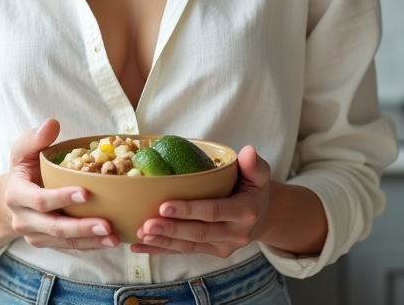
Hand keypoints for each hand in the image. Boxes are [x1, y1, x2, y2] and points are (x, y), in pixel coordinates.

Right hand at [3, 118, 119, 249]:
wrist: (13, 199)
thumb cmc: (24, 170)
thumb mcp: (22, 151)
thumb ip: (34, 138)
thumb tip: (52, 124)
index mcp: (16, 196)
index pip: (40, 200)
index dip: (62, 198)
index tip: (86, 193)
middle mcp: (24, 220)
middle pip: (54, 227)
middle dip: (81, 227)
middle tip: (107, 225)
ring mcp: (35, 235)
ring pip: (64, 241)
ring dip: (90, 240)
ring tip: (114, 238)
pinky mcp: (48, 243)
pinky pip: (69, 247)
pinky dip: (90, 245)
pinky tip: (109, 241)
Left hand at [133, 145, 271, 256]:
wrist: (262, 216)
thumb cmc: (254, 189)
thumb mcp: (259, 175)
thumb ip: (253, 164)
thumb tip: (248, 151)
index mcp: (245, 212)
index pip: (213, 211)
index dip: (189, 210)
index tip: (164, 205)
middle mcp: (235, 234)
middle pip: (198, 232)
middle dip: (171, 229)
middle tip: (147, 224)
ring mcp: (223, 246)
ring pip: (190, 245)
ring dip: (163, 242)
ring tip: (141, 235)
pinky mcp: (213, 252)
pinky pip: (185, 252)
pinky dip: (162, 250)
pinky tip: (141, 246)